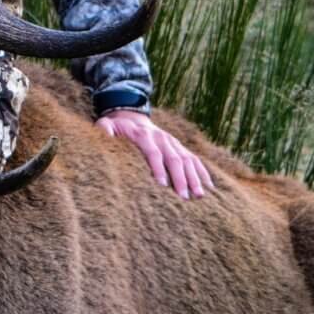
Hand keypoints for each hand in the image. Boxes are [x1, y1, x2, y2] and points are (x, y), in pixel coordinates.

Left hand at [96, 108, 214, 199]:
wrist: (131, 116)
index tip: (161, 185)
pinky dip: (203, 172)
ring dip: (194, 178)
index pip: (153, 152)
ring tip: (199, 195)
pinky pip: (194, 159)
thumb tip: (105, 135)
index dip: (158, 168)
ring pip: (187, 160)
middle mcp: (162, 138)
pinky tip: (209, 186)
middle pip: (174, 159)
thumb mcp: (106, 126)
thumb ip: (104, 130)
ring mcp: (173, 142)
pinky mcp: (179, 147)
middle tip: (183, 197)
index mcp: (144, 135)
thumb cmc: (117, 128)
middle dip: (180, 179)